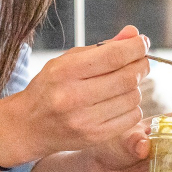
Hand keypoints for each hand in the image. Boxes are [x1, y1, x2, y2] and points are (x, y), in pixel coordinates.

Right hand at [15, 26, 149, 157]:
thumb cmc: (50, 87)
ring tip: (124, 84)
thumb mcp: (67, 61)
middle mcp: (73, 97)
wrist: (29, 125)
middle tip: (141, 62)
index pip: (113, 56)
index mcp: (65, 72)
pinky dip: (132, 106)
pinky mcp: (95, 137)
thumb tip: (134, 34)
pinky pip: (131, 117)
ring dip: (135, 87)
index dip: (135, 47)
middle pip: (127, 77)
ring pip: (132, 97)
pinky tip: (119, 102)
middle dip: (141, 66)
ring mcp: (85, 120)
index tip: (142, 43)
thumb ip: (102, 48)